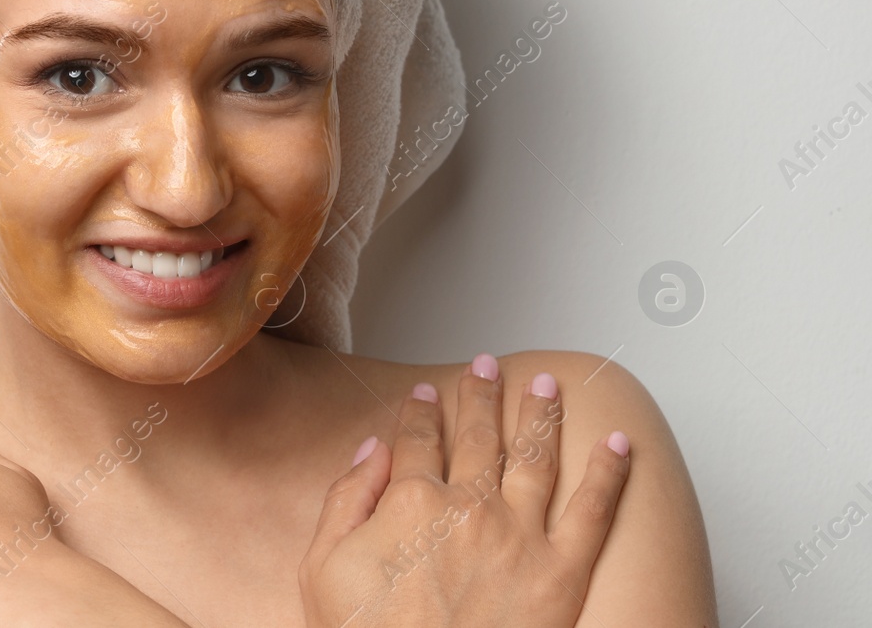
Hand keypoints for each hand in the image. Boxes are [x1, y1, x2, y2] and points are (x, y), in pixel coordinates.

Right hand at [298, 360, 630, 627]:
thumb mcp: (322, 569)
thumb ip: (345, 501)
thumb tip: (371, 451)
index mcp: (411, 502)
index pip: (419, 438)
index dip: (422, 411)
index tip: (427, 392)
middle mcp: (469, 507)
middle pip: (478, 435)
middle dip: (482, 394)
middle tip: (487, 365)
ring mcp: (521, 537)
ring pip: (536, 456)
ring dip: (542, 413)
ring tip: (547, 383)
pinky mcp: (563, 573)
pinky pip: (594, 511)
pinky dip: (609, 471)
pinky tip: (617, 442)